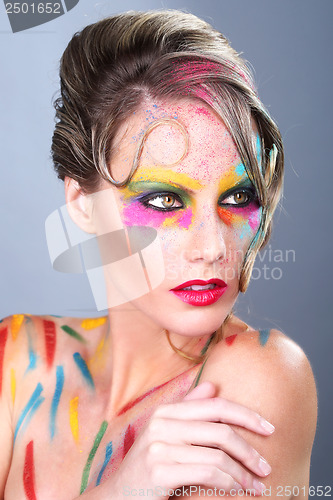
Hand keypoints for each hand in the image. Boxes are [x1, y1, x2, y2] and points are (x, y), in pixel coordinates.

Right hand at [107, 382, 273, 497]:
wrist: (117, 494)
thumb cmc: (148, 463)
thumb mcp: (166, 433)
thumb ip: (188, 409)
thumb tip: (213, 386)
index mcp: (167, 411)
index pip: (215, 405)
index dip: (246, 415)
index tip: (269, 427)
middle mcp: (162, 424)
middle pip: (220, 431)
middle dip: (249, 450)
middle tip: (266, 467)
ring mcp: (159, 447)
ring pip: (217, 456)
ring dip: (242, 474)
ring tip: (256, 485)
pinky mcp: (159, 471)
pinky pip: (207, 474)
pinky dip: (228, 483)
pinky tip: (237, 490)